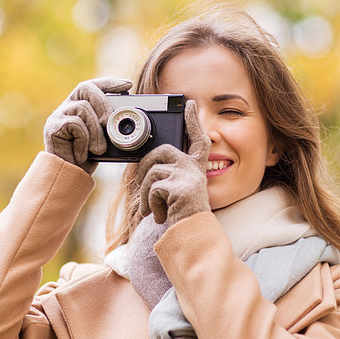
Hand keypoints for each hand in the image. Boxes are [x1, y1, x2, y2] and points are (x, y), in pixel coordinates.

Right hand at [43, 77, 131, 173]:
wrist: (70, 176)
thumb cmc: (88, 157)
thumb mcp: (104, 137)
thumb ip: (110, 124)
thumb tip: (127, 116)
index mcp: (80, 105)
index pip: (93, 85)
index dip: (109, 83)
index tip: (127, 85)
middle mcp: (67, 106)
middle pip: (86, 88)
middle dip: (103, 103)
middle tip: (109, 123)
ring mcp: (58, 116)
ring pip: (83, 108)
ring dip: (96, 130)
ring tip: (99, 149)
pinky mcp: (52, 127)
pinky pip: (74, 124)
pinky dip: (83, 140)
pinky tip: (83, 153)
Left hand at [135, 100, 210, 223]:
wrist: (191, 234)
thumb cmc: (181, 215)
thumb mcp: (176, 190)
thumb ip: (167, 175)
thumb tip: (145, 167)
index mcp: (195, 167)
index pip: (197, 139)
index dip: (192, 121)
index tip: (189, 104)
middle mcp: (194, 168)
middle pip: (161, 151)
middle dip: (144, 167)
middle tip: (142, 189)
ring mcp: (187, 176)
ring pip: (151, 173)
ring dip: (145, 195)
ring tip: (152, 210)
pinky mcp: (179, 187)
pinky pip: (152, 189)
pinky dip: (151, 205)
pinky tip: (159, 216)